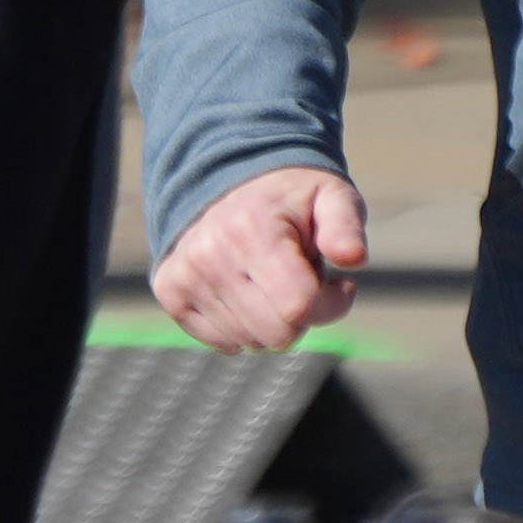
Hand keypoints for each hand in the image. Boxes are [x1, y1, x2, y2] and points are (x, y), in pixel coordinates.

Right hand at [152, 162, 369, 349]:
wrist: (230, 180)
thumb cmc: (293, 199)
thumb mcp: (332, 197)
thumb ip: (346, 226)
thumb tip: (353, 257)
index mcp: (252, 229)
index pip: (299, 306)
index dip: (329, 304)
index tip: (338, 284)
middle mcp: (210, 253)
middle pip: (276, 333)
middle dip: (300, 315)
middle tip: (299, 280)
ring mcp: (185, 274)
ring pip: (249, 342)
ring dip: (271, 319)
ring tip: (270, 279)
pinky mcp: (170, 290)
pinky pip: (220, 341)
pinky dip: (242, 326)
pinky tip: (247, 292)